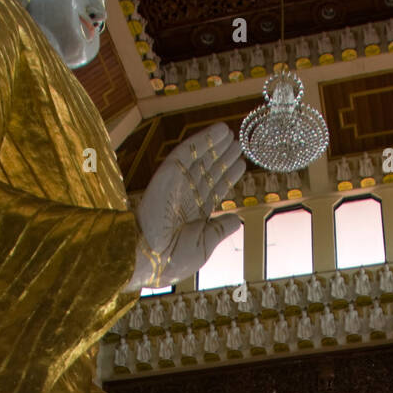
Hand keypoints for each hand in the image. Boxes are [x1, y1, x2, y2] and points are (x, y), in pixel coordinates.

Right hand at [127, 122, 244, 290]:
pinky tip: (220, 131)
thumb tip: (237, 221)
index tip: (240, 164)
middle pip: (208, 173)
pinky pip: (188, 152)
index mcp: (193, 216)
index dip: (227, 177)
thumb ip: (220, 229)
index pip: (213, 191)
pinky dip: (204, 140)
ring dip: (216, 146)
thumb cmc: (175, 261)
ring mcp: (177, 184)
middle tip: (238, 145)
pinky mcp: (169, 173)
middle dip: (223, 159)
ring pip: (200, 160)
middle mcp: (185, 198)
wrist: (152, 258)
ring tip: (233, 135)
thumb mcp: (206, 245)